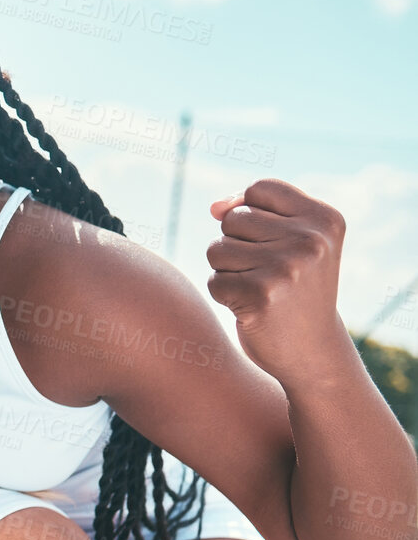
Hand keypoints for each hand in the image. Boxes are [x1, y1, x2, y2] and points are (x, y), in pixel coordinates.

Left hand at [206, 179, 348, 382]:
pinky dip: (224, 295)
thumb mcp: (292, 242)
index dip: (248, 210)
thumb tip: (214, 207)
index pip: (259, 189)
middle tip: (267, 272)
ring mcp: (287, 267)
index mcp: (325, 219)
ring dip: (227, 271)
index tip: (267, 240)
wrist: (312, 351)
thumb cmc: (294, 289)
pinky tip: (252, 308)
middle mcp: (311, 240)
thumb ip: (254, 211)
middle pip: (233, 219)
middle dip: (237, 245)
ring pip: (217, 249)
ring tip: (259, 288)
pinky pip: (215, 280)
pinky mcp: (261, 295)